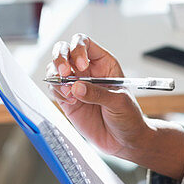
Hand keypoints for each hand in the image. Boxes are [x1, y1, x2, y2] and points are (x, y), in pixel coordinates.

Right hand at [47, 34, 150, 159]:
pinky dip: (56, 92)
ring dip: (56, 77)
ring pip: (55, 69)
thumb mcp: (119, 102)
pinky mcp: (68, 100)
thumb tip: (77, 87)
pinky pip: (54, 89)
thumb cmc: (129, 116)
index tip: (80, 66)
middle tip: (64, 73)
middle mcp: (87, 70)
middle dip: (60, 58)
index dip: (78, 49)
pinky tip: (70, 101)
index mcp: (103, 63)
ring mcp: (76, 84)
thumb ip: (98, 93)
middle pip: (64, 50)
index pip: (84, 43)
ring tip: (68, 93)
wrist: (125, 140)